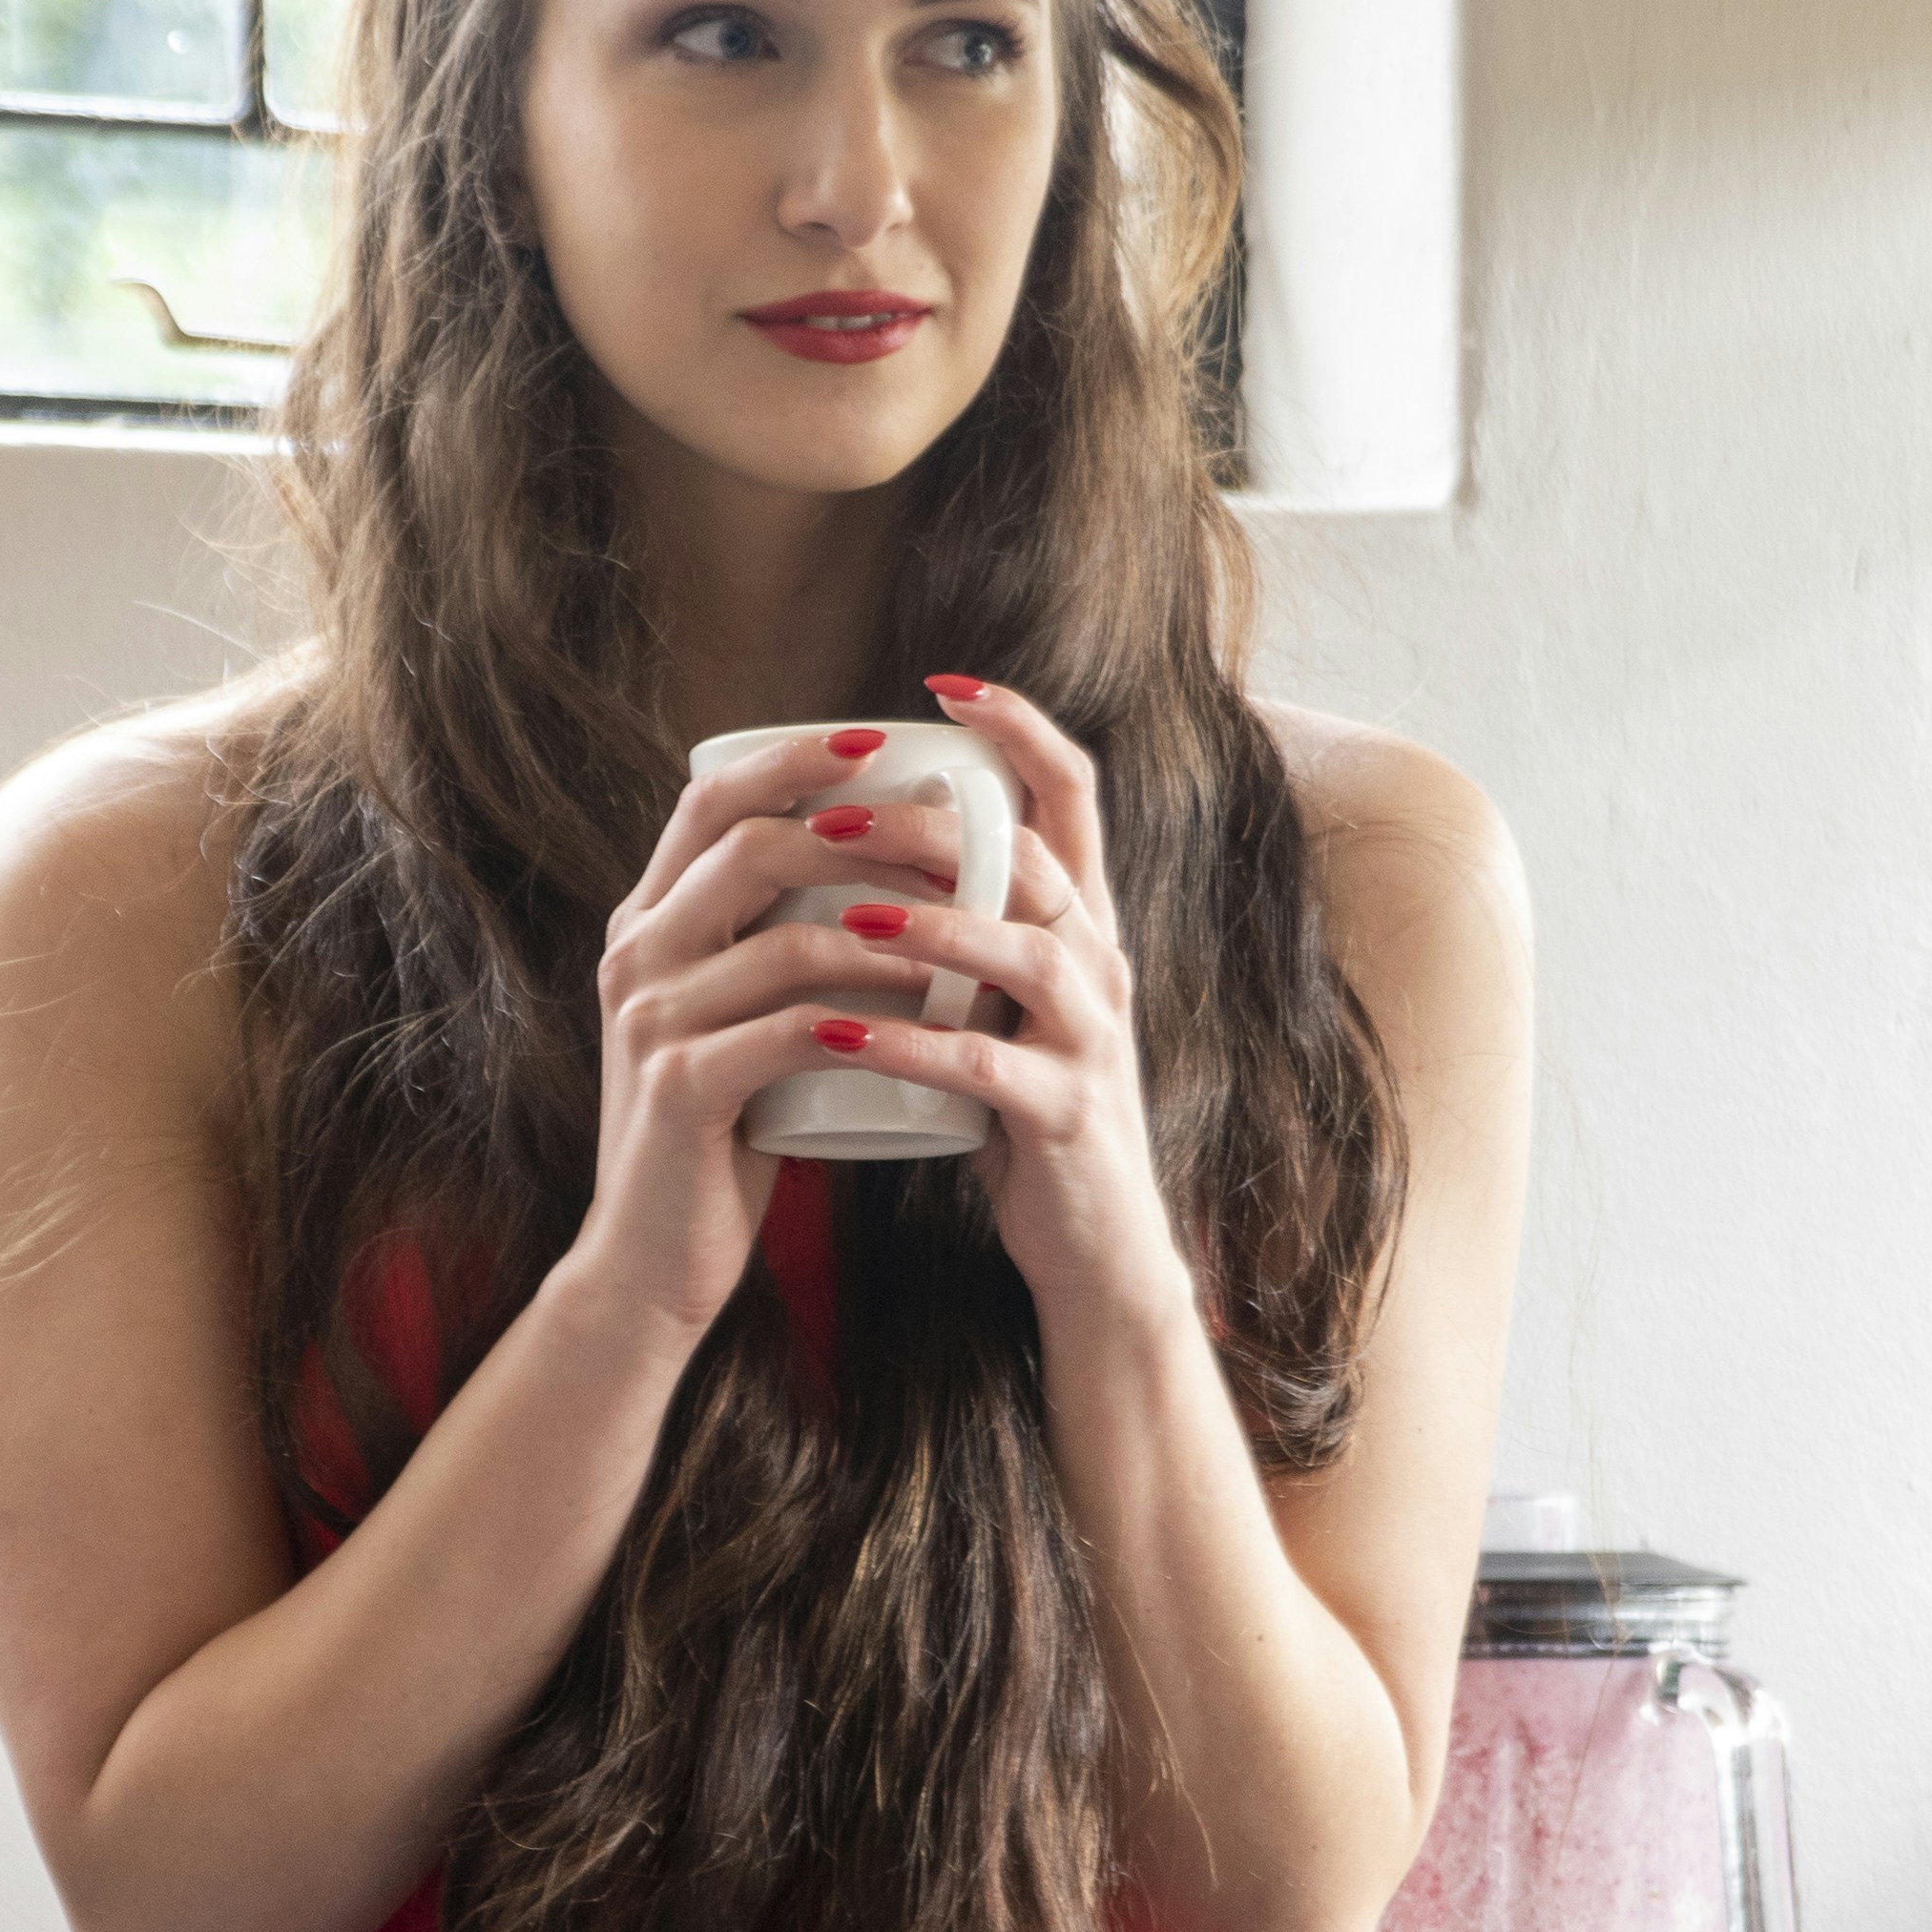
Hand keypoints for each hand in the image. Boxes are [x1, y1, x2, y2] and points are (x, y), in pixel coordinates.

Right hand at [563, 732, 965, 1347]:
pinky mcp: (680, 1088)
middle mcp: (634, 954)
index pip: (708, 800)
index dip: (791, 757)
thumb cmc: (721, 1133)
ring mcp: (649, 1020)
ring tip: (968, 933)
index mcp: (646, 921)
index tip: (876, 737)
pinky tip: (927, 1022)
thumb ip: (770, 941)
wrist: (652, 1257)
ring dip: (891, 932)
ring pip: (785, 939)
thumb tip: (876, 858)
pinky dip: (870, 1020)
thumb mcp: (734, 1017)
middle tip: (952, 837)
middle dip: (862, 832)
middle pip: (748, 845)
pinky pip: (792, 1030)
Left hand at [798, 677, 1196, 1337]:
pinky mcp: (1067, 1115)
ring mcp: (1091, 1039)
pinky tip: (841, 1037)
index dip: (1019, 727)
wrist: (1095, 1248)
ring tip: (840, 916)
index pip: (1073, 792)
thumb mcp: (1002, 1005)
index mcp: (1081, 923)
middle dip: (931, 828)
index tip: (944, 684)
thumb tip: (859, 848)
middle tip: (832, 815)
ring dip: (928, 928)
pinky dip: (912, 1048)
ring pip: (1021, 954)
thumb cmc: (1024, 1115)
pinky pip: (988, 1069)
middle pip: (1032, 858)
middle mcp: (1099, 964)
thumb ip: (961, 930)